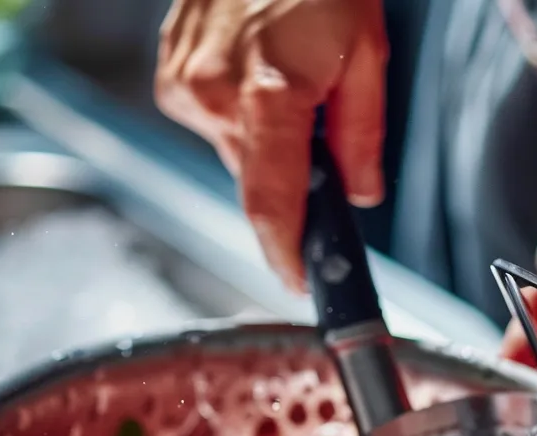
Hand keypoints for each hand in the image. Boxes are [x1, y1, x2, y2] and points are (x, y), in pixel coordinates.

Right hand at [155, 0, 387, 290]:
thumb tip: (358, 194)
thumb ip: (361, 137)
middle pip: (254, 179)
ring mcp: (183, 82)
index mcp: (268, 95)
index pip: (270, 204)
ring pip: (232, 148)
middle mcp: (212, 95)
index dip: (283, 253)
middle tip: (314, 122)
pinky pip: (210, 117)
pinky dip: (237, 108)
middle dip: (287, 171)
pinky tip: (255, 65)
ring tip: (284, 76)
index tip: (297, 282)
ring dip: (263, 135)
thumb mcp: (367, 52)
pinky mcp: (169, 71)